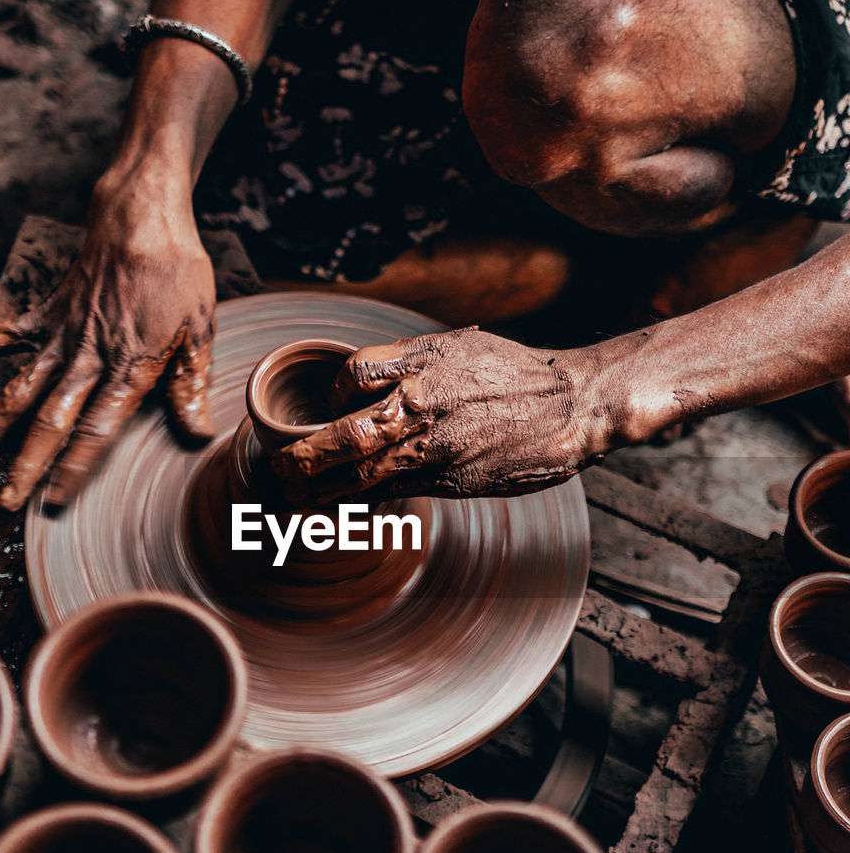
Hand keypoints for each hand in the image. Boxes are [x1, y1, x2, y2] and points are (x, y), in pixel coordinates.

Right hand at [0, 170, 215, 510]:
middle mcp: (87, 358)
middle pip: (50, 421)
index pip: (97, 432)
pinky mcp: (44, 312)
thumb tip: (197, 433)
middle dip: (25, 464)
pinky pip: (1, 336)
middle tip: (4, 501)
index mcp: (128, 368)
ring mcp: (60, 335)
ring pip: (18, 390)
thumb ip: (189, 384)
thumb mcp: (199, 329)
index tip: (53, 500)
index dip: (73, 469)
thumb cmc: (176, 273)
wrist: (141, 218)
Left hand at [272, 327, 606, 503]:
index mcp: (423, 362)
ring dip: (321, 489)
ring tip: (293, 497)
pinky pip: (395, 492)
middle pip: (346, 433)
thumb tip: (361, 381)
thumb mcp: (458, 347)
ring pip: (364, 474)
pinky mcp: (451, 480)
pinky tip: (342, 505)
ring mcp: (437, 447)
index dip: (331, 395)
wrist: (573, 406)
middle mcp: (424, 404)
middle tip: (279, 468)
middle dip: (305, 456)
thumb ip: (409, 362)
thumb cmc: (514, 373)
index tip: (326, 408)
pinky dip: (362, 500)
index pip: (352, 376)